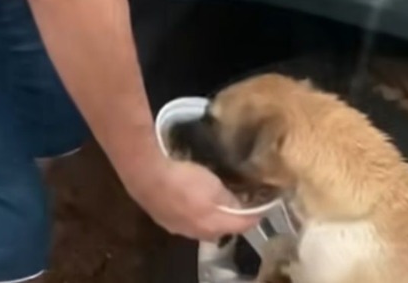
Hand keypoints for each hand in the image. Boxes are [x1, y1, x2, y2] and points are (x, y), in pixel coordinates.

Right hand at [123, 157, 260, 241]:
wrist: (145, 175)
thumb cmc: (184, 179)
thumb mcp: (213, 185)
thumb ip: (229, 199)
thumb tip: (239, 207)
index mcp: (213, 227)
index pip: (241, 226)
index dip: (253, 216)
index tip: (262, 206)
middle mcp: (196, 233)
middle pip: (219, 229)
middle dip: (229, 218)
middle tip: (236, 203)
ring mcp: (176, 227)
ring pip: (199, 225)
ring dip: (207, 215)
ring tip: (210, 200)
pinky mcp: (160, 218)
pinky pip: (182, 218)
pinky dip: (190, 210)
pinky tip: (186, 198)